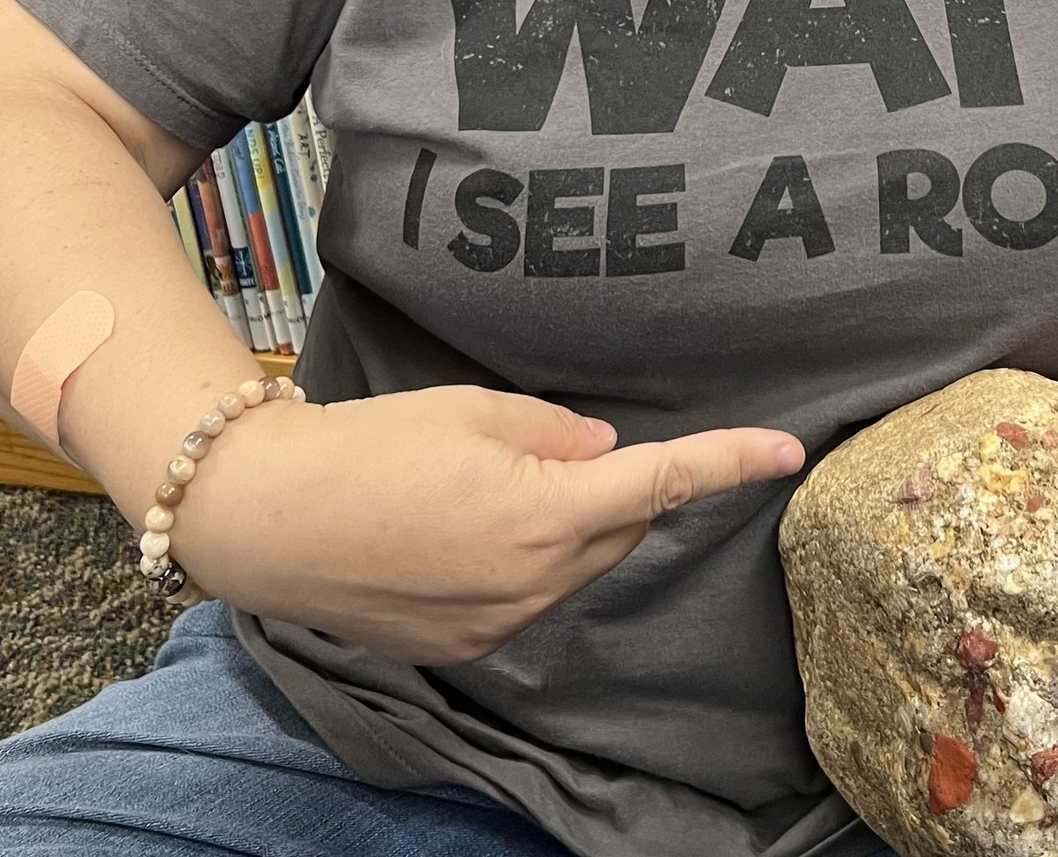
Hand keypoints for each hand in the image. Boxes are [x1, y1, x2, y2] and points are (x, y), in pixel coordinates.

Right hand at [168, 384, 803, 664]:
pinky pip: (533, 595)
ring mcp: (501, 626)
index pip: (661, 483)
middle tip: (555, 445)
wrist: (269, 521)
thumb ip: (557, 431)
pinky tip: (465, 530)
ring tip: (491, 485)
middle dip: (616, 486)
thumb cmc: (370, 446)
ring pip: (579, 564)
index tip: (788, 450)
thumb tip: (606, 452)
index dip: (730, 462)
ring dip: (571, 523)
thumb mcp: (472, 409)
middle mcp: (534, 583)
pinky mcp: (468, 648)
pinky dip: (528, 557)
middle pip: (621, 527)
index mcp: (544, 515)